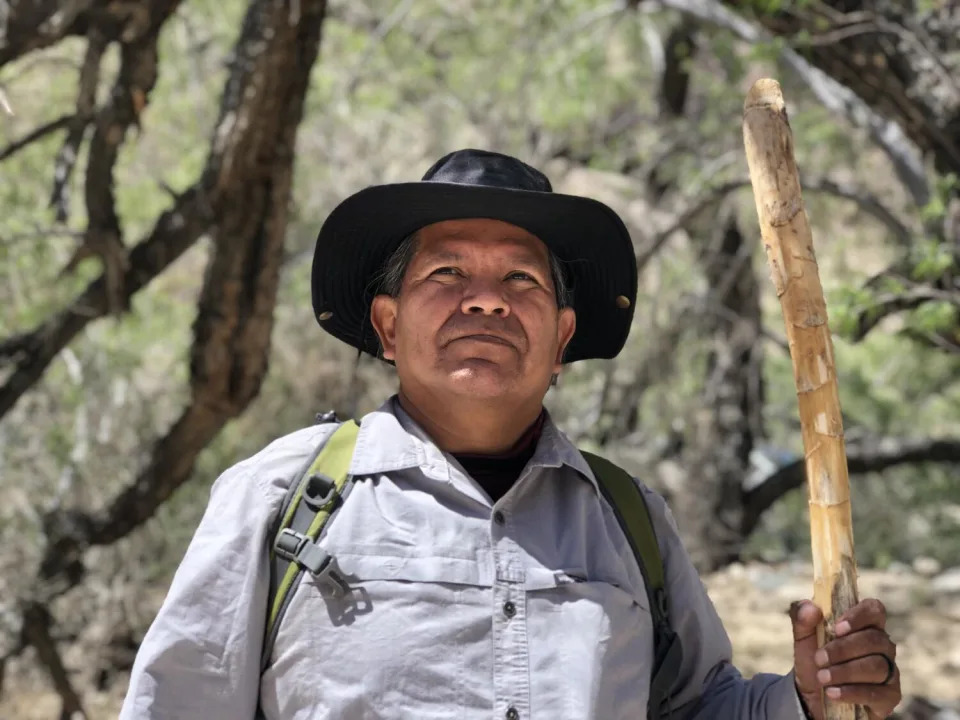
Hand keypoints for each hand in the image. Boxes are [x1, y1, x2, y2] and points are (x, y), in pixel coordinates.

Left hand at [791, 598, 900, 719]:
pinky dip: (851, 692)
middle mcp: (882, 645)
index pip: (874, 609)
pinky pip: (878, 693)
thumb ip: (802, 617)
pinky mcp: (890, 695)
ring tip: (822, 678)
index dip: (858, 616)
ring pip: (876, 666)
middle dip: (842, 649)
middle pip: (874, 640)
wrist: (812, 695)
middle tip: (819, 659)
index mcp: (865, 624)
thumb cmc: (815, 659)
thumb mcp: (803, 637)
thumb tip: (812, 608)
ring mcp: (890, 670)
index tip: (836, 629)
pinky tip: (832, 693)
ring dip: (845, 672)